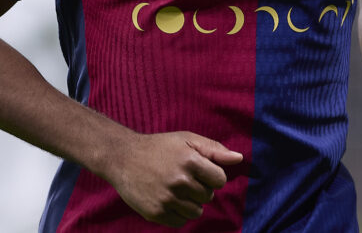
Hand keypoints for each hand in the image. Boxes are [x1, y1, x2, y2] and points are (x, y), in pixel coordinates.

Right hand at [105, 131, 242, 226]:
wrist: (122, 158)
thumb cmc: (159, 147)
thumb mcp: (186, 140)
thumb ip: (214, 149)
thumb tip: (239, 158)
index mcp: (189, 161)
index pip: (220, 180)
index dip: (212, 175)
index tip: (200, 170)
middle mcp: (179, 181)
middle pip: (208, 197)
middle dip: (200, 188)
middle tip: (182, 177)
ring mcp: (167, 199)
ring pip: (196, 212)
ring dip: (189, 203)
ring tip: (175, 189)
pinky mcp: (156, 213)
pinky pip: (180, 222)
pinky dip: (177, 213)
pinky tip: (167, 199)